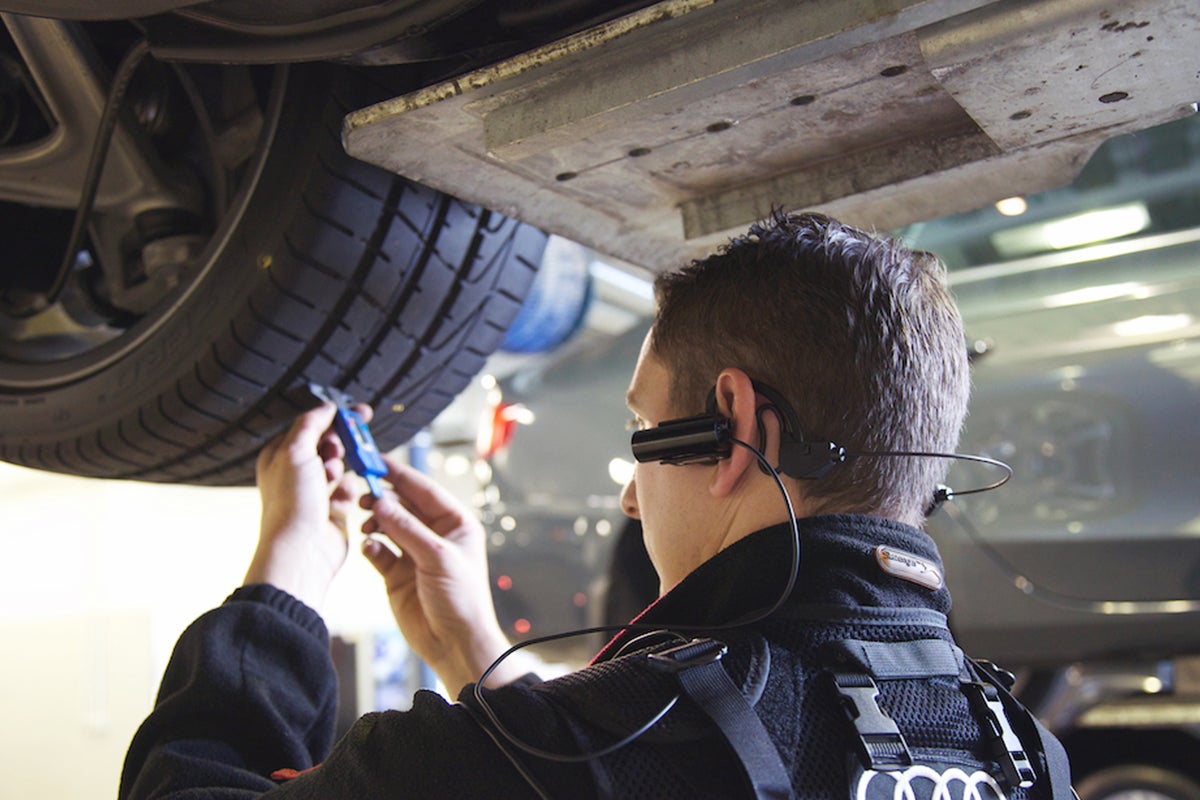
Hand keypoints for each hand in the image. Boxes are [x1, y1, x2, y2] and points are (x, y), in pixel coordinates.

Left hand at [245, 402, 360, 611]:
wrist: (302, 550)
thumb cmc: (291, 504)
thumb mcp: (295, 451)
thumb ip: (311, 423)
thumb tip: (326, 406)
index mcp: (280, 457)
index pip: (310, 427)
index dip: (333, 418)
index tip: (357, 413)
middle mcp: (296, 474)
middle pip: (329, 445)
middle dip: (341, 445)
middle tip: (346, 447)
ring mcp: (316, 493)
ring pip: (342, 467)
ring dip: (343, 470)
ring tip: (332, 479)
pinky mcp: (333, 510)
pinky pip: (349, 490)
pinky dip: (349, 491)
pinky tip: (341, 498)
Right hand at [360, 455, 530, 691]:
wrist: (454, 643)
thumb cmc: (461, 599)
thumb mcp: (437, 557)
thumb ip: (407, 529)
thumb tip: (381, 503)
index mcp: (455, 524)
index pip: (424, 490)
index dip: (400, 474)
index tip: (376, 460)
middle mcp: (434, 535)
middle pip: (403, 505)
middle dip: (383, 497)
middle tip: (363, 492)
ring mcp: (414, 553)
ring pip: (388, 525)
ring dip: (375, 521)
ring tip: (366, 521)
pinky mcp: (396, 574)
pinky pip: (378, 550)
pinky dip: (371, 546)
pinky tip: (369, 546)